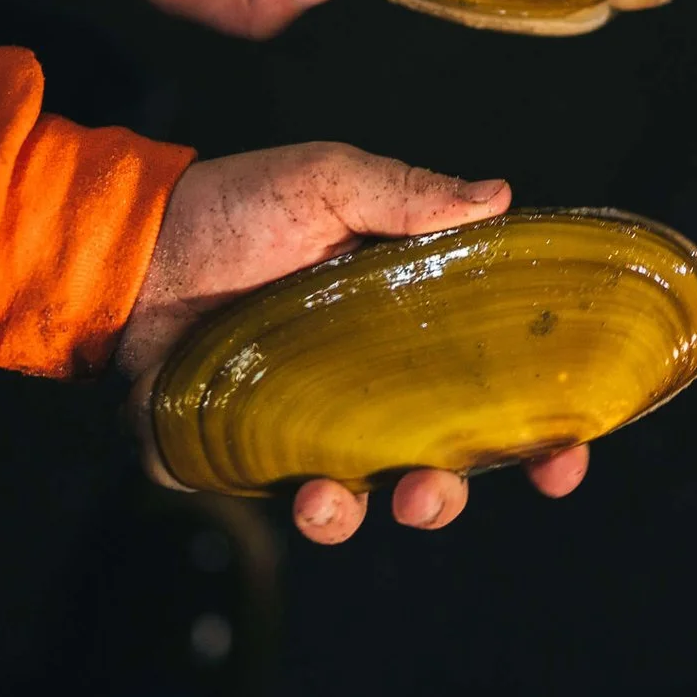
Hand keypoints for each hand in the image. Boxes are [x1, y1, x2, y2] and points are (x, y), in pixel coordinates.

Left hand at [115, 142, 587, 542]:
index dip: (541, 433)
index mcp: (408, 326)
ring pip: (359, 501)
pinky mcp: (236, 454)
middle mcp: (367, 387)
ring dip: (359, 516)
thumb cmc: (234, 206)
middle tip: (433, 490)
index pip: (495, 391)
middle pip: (437, 465)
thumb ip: (408, 195)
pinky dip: (280, 505)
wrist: (129, 244)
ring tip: (334, 501)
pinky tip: (282, 485)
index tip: (568, 455)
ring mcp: (304, 428)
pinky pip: (271, 501)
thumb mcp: (327, 181)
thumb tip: (498, 196)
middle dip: (448, 497)